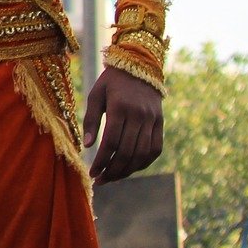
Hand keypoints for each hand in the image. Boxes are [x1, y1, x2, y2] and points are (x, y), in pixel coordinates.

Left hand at [83, 66, 162, 183]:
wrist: (139, 66)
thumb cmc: (111, 82)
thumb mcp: (96, 95)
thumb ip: (91, 120)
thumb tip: (88, 146)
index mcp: (120, 107)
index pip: (111, 142)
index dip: (102, 161)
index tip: (92, 172)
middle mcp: (139, 115)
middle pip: (127, 152)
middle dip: (113, 170)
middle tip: (100, 180)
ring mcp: (152, 120)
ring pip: (142, 154)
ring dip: (127, 170)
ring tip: (112, 178)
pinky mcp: (160, 124)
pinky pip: (155, 149)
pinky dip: (143, 163)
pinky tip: (130, 169)